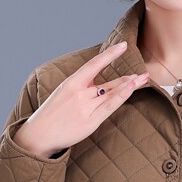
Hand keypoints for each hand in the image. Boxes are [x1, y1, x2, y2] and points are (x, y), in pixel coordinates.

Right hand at [13, 41, 149, 157]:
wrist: (38, 135)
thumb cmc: (52, 114)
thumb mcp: (63, 94)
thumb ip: (82, 88)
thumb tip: (103, 85)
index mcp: (71, 83)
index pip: (94, 64)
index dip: (110, 54)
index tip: (123, 46)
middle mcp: (79, 93)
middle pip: (108, 83)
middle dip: (127, 78)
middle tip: (143, 72)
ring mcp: (84, 107)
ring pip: (111, 93)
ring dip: (129, 86)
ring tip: (143, 80)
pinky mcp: (89, 121)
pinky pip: (109, 106)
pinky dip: (121, 97)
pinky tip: (130, 88)